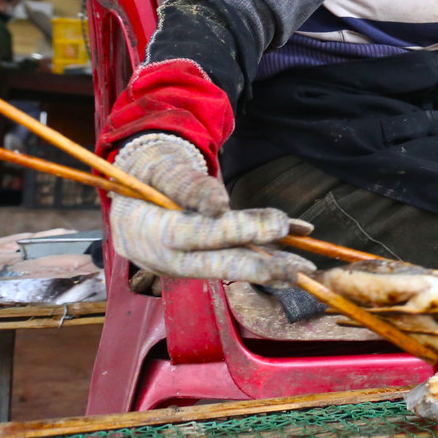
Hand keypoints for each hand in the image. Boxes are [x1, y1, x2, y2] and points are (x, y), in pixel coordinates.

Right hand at [110, 133, 314, 286]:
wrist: (132, 185)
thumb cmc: (148, 169)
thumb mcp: (162, 167)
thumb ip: (187, 185)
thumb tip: (219, 205)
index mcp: (147, 232)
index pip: (196, 236)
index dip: (236, 232)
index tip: (277, 224)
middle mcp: (165, 257)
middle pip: (216, 263)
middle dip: (260, 267)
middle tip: (299, 270)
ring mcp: (182, 262)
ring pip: (229, 263)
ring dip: (269, 265)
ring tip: (305, 266)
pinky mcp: (198, 260)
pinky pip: (233, 255)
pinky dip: (264, 249)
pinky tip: (296, 236)